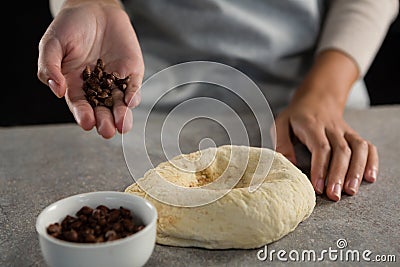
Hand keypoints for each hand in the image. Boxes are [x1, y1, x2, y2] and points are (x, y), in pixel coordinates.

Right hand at [37, 0, 143, 137]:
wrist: (92, 7)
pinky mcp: (132, 72)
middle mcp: (97, 88)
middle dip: (105, 122)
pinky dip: (134, 95)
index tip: (86, 122)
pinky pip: (134, 87)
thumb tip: (57, 90)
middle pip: (102, 111)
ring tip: (122, 125)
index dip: (83, 115)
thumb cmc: (70, 27)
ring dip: (122, 116)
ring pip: (120, 104)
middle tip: (107, 130)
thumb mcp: (52, 44)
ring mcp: (115, 81)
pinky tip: (131, 101)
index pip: (80, 106)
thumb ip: (50, 67)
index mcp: (76, 86)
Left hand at [274, 50, 378, 200]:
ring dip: (356, 170)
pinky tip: (369, 178)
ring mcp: (345, 131)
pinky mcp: (354, 135)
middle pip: (341, 151)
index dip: (320, 168)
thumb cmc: (297, 115)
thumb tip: (288, 165)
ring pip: (358, 149)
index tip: (318, 187)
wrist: (317, 98)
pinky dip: (371, 161)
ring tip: (351, 191)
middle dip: (339, 175)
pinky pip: (367, 147)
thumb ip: (282, 143)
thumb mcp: (281, 123)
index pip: (321, 147)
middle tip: (334, 195)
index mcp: (312, 125)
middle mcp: (332, 127)